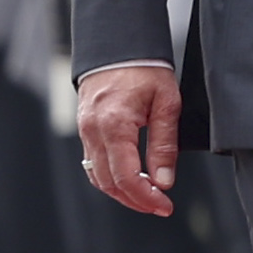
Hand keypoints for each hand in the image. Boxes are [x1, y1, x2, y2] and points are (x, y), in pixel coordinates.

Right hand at [74, 62, 182, 216]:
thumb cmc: (145, 69)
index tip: (164, 206)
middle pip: (109, 182)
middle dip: (135, 200)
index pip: (126, 177)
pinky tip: (130, 180)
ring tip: (148, 197)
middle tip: (160, 206)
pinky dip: (110, 177)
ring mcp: (85, 131)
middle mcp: (93, 131)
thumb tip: (164, 180)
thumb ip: (165, 145)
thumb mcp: (167, 104)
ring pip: (98, 176)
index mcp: (114, 125)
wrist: (119, 45)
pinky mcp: (85, 129)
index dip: (145, 197)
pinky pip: (93, 162)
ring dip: (121, 192)